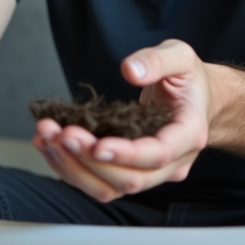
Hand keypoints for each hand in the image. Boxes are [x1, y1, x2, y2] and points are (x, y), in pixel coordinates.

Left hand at [32, 39, 211, 201]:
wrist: (195, 100)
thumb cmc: (189, 80)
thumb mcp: (180, 56)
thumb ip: (157, 60)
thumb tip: (130, 70)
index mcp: (189, 134)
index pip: (158, 154)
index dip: (127, 154)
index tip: (97, 144)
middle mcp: (172, 163)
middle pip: (130, 179)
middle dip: (90, 159)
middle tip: (61, 132)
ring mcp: (151, 173)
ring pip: (110, 187)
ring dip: (74, 167)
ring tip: (48, 136)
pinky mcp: (130, 173)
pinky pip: (98, 181)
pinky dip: (70, 166)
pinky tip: (49, 143)